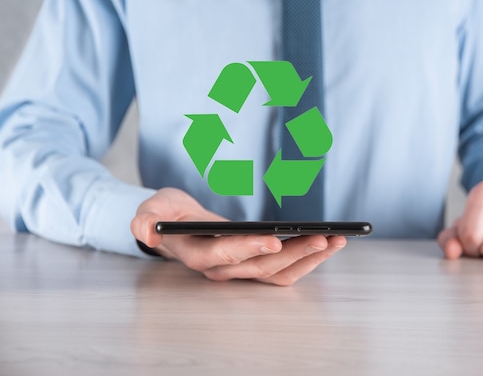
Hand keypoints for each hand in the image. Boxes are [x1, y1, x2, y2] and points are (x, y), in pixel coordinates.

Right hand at [131, 188, 346, 285]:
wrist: (174, 225)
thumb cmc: (165, 216)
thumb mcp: (150, 209)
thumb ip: (145, 219)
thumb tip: (146, 230)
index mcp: (198, 254)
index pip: (226, 254)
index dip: (250, 248)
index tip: (274, 239)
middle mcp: (222, 268)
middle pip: (262, 266)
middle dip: (295, 253)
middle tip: (325, 237)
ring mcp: (240, 270)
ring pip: (278, 272)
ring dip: (308, 258)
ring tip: (337, 239)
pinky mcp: (253, 265)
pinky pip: (283, 271)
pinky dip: (306, 260)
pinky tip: (327, 245)